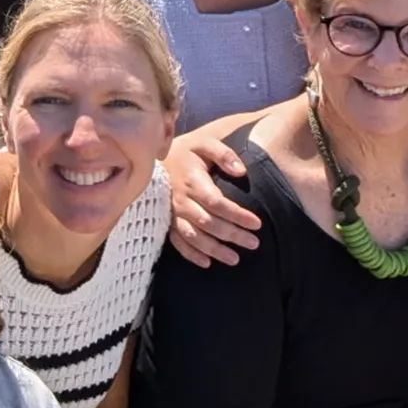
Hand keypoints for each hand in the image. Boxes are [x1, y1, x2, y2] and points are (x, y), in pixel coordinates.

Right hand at [164, 135, 260, 266]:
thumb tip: (241, 171)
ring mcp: (172, 214)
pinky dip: (191, 254)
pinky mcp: (167, 222)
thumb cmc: (187, 152)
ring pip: (193, 236)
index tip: (257, 224)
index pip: (217, 203)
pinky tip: (207, 263)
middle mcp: (181, 201)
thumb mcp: (204, 144)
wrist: (151, 159)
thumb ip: (224, 154)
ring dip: (214, 250)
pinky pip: (178, 242)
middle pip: (208, 223)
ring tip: (235, 259)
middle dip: (232, 235)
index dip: (237, 215)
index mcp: (192, 182)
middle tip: (254, 244)